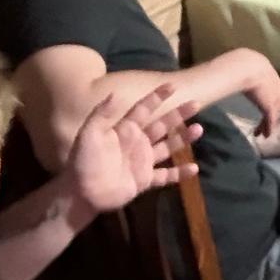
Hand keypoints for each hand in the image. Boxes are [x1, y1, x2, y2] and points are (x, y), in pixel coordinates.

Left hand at [66, 85, 201, 212]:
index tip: (173, 85)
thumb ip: (101, 114)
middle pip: (162, 125)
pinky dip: (179, 174)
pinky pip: (165, 176)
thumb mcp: (88, 134)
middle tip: (196, 104)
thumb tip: (116, 93)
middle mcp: (137, 143)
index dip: (157, 97)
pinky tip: (194, 169)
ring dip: (183, 139)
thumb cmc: (83, 161)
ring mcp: (142, 162)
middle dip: (178, 115)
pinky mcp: (144, 180)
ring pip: (168, 147)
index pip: (144, 109)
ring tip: (199, 130)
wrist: (80, 193)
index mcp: (125, 130)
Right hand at [231, 49, 279, 136]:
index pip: (272, 85)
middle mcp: (274, 82)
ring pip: (274, 111)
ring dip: (268, 122)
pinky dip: (268, 127)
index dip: (268, 95)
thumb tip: (220, 71)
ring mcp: (273, 95)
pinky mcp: (270, 105)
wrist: (246, 66)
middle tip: (266, 120)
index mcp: (267, 71)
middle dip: (272, 110)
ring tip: (262, 132)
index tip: (262, 102)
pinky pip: (270, 119)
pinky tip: (264, 135)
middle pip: (276, 99)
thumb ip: (234, 69)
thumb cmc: (237, 63)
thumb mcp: (238, 64)